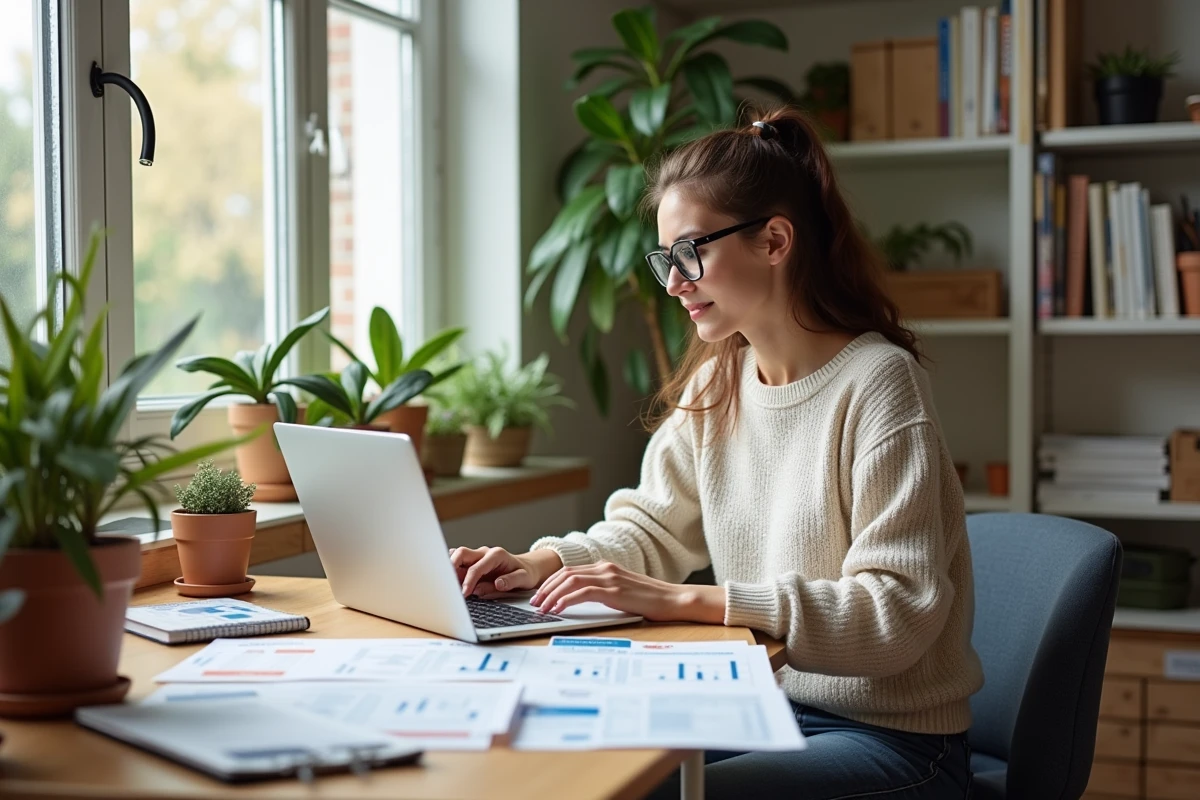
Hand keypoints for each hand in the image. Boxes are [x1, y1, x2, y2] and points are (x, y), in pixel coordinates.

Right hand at [450, 546, 562, 597]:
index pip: (476, 568)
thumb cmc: (524, 573)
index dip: (468, 582)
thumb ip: (511, 581)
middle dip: (451, 567)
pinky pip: (458, 562)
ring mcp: (477, 556)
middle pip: (461, 553)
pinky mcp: (472, 562)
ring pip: (456, 556)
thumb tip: (498, 583)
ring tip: (447, 584)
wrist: (526, 568)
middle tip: (448, 585)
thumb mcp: (524, 578)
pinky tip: (449, 580)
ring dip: (450, 569)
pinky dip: (452, 569)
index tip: (464, 594)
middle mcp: (484, 553)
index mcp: (496, 555)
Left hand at [531, 561, 725, 622]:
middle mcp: (605, 568)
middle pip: (565, 573)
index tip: (540, 595)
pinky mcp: (614, 590)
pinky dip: (566, 599)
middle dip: (546, 588)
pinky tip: (558, 609)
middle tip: (534, 602)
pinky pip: (583, 592)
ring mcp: (610, 577)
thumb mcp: (622, 593)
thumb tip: (580, 603)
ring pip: (570, 580)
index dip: (551, 582)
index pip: (570, 571)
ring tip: (542, 608)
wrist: (674, 600)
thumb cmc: (650, 601)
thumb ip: (603, 592)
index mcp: (606, 567)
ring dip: (552, 594)